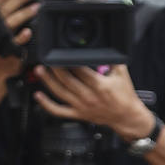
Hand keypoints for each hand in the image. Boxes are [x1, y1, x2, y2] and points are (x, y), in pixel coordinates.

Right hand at [0, 0, 39, 49]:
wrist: (0, 63)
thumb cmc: (2, 36)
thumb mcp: (1, 16)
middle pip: (7, 7)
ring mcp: (2, 36)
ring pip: (11, 22)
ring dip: (23, 14)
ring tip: (36, 7)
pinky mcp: (9, 50)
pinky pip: (14, 43)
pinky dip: (21, 37)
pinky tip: (28, 32)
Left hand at [32, 63, 153, 141]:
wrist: (127, 117)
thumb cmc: (125, 96)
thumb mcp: (122, 74)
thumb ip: (114, 60)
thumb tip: (105, 48)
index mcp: (100, 86)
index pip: (80, 70)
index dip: (69, 60)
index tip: (62, 53)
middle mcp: (89, 97)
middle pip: (67, 80)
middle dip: (55, 68)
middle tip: (47, 59)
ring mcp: (81, 106)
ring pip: (59, 93)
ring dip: (47, 81)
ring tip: (40, 70)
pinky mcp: (78, 114)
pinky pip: (58, 111)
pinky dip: (46, 104)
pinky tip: (38, 95)